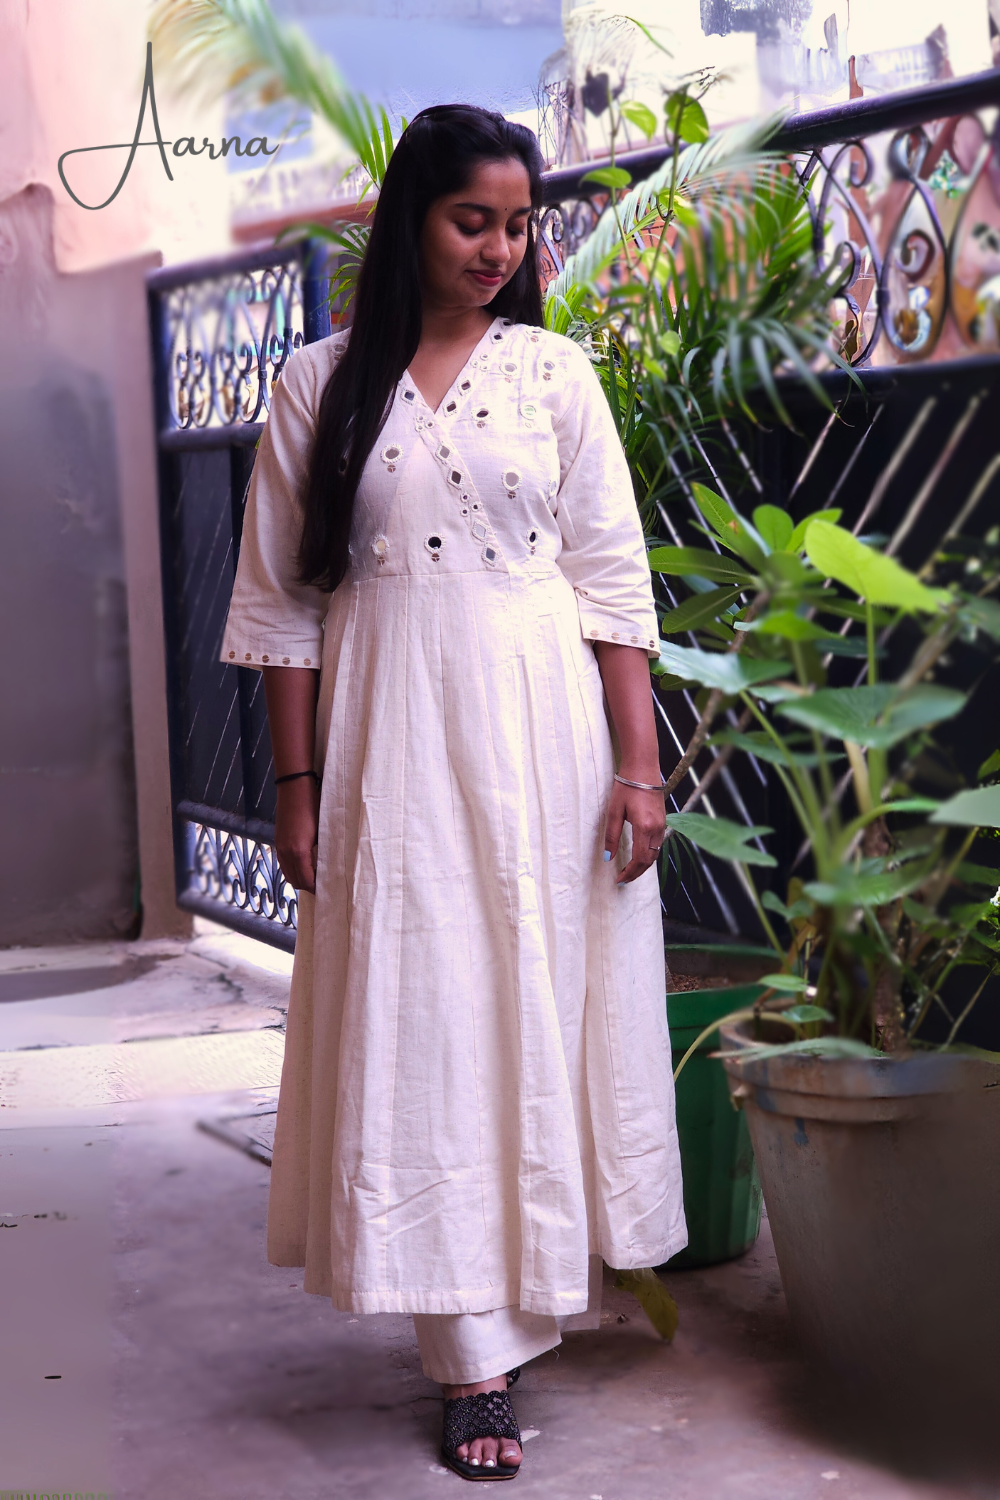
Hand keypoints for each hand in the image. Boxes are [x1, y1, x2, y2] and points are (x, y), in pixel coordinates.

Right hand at [274, 777, 318, 893]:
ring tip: (314, 879)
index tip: (328, 890)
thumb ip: (322, 851)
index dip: (316, 888)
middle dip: (308, 887)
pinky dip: (292, 870)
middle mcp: (286, 852)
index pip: (307, 881)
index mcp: (299, 851)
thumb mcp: (322, 830)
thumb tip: (327, 866)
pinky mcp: (278, 841)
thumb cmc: (313, 805)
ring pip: (287, 874)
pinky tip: (303, 866)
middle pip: (295, 881)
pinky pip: (283, 864)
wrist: (294, 787)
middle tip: (322, 886)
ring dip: (299, 879)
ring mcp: (280, 847)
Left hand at [604, 778, 665, 884]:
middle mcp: (657, 829)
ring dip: (643, 866)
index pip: (639, 859)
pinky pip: (658, 845)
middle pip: (649, 860)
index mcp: (644, 827)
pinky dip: (649, 855)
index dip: (630, 872)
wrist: (642, 769)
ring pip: (655, 854)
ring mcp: (662, 825)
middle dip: (637, 873)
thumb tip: (608, 858)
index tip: (619, 879)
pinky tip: (639, 857)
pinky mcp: (663, 821)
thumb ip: (611, 836)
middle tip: (623, 879)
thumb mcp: (614, 812)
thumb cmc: (626, 787)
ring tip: (630, 871)